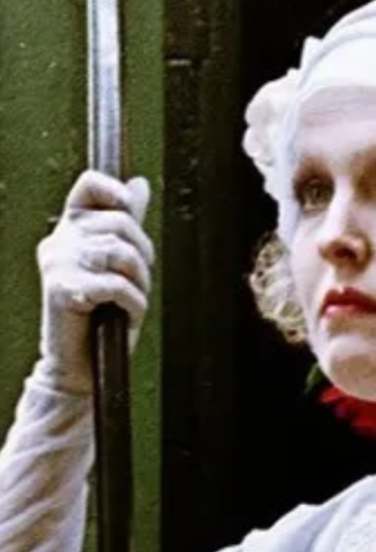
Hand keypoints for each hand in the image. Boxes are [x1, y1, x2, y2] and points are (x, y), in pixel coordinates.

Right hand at [37, 170, 153, 393]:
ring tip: (131, 300)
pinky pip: (115, 285)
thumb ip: (125, 222)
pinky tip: (126, 315)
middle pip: (119, 223)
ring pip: (120, 252)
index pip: (90, 185)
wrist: (78, 366)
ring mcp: (57, 264)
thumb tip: (139, 185)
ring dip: (139, 282)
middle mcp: (58, 242)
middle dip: (143, 254)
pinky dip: (133, 303)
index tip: (130, 213)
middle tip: (138, 282)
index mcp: (69, 230)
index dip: (117, 193)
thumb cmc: (101, 316)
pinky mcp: (61, 289)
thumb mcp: (117, 263)